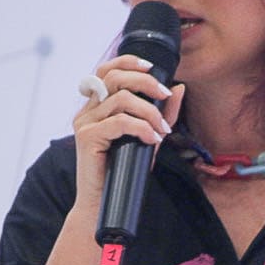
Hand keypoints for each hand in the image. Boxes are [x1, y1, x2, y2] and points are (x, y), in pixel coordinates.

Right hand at [71, 55, 184, 209]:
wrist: (103, 203)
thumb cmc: (124, 171)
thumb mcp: (148, 137)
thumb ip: (162, 113)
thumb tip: (179, 88)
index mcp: (97, 106)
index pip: (107, 69)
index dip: (129, 62)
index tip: (153, 69)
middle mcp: (87, 110)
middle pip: (114, 76)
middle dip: (145, 82)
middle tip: (165, 96)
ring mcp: (84, 123)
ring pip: (121, 100)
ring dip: (149, 112)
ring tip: (161, 130)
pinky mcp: (86, 138)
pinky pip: (120, 122)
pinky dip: (142, 128)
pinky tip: (152, 140)